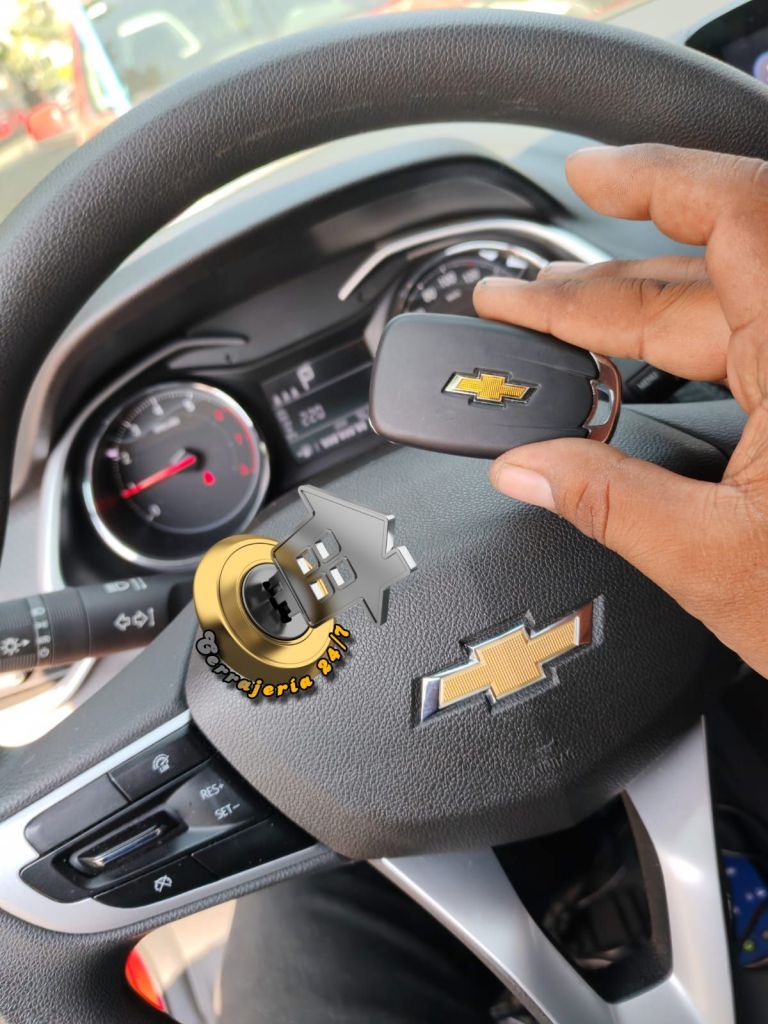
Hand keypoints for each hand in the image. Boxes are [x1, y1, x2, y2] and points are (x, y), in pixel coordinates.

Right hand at [473, 144, 767, 676]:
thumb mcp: (717, 563)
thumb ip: (609, 504)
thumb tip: (524, 468)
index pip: (737, 218)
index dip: (655, 181)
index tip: (584, 172)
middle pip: (699, 283)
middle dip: (594, 289)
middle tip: (515, 302)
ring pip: (716, 321)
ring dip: (629, 321)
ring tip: (550, 325)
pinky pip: (739, 355)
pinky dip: (673, 357)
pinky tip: (627, 368)